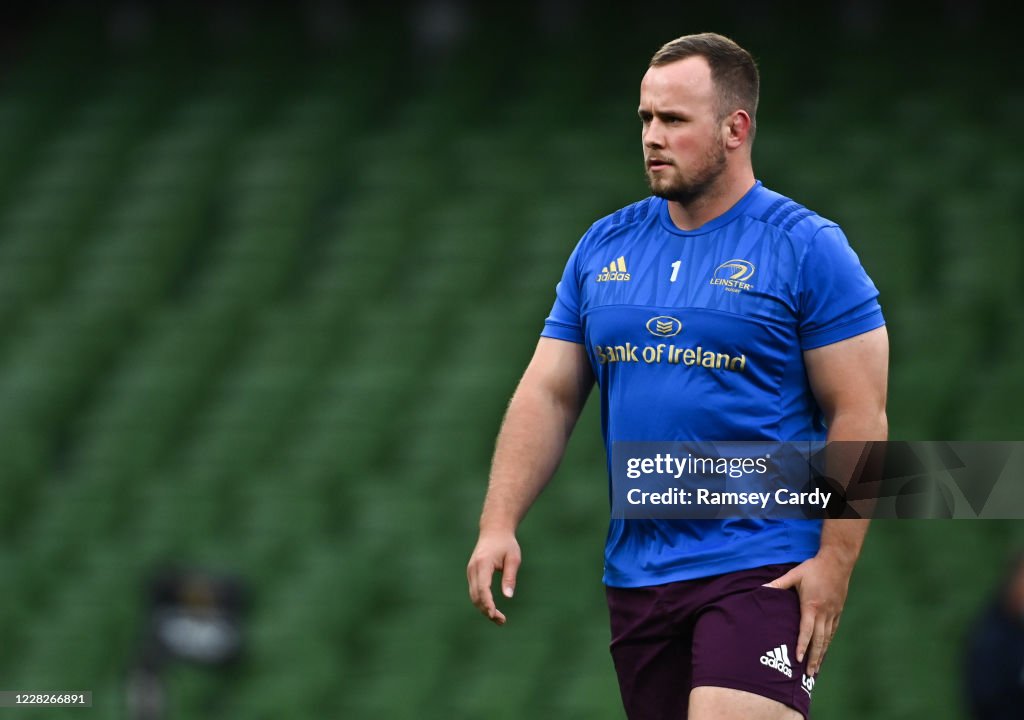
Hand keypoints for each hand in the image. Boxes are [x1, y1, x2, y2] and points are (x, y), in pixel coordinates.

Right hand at [467, 532, 520, 625]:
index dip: (487, 603)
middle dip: (487, 610)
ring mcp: (470, 571)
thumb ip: (510, 577)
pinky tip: (492, 609)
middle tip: (502, 621)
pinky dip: (481, 602)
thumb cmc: (506, 544)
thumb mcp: (513, 558)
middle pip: (476, 595)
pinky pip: (474, 591)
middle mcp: (473, 568)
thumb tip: (508, 596)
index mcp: (483, 563)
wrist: (494, 531)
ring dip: (484, 608)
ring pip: (473, 595)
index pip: (482, 587)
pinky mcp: (472, 573)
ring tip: (499, 619)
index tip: (493, 614)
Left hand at [763, 555, 850, 675]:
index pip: (806, 631)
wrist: (837, 561)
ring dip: (822, 654)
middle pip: (819, 640)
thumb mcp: (794, 574)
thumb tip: (761, 588)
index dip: (802, 646)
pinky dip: (829, 642)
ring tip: (817, 669)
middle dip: (814, 658)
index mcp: (811, 606)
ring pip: (827, 638)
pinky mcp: (838, 611)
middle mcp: (824, 613)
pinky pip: (833, 631)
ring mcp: (833, 613)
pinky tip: (825, 650)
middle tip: (810, 674)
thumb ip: (778, 584)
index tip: (798, 659)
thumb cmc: (813, 568)